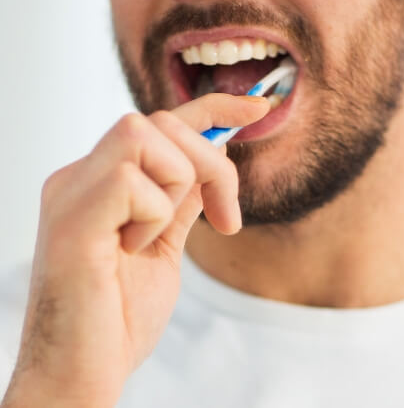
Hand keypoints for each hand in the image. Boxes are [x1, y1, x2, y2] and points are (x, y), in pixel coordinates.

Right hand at [2, 94, 268, 407]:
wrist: (83, 372)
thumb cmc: (120, 314)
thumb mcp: (165, 244)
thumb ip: (183, 198)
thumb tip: (213, 157)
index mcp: (101, 180)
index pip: (159, 121)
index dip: (213, 106)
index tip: (256, 107)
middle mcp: (81, 175)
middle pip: (159, 121)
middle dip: (210, 162)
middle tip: (226, 217)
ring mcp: (71, 191)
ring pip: (145, 136)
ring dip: (175, 188)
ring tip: (155, 239)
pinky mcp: (71, 218)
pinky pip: (132, 180)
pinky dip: (153, 216)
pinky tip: (133, 250)